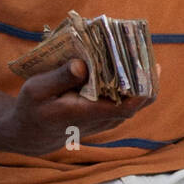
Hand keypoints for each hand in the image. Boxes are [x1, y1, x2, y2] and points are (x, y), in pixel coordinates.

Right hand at [1, 59, 154, 156]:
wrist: (32, 134)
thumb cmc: (32, 108)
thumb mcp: (36, 90)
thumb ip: (60, 78)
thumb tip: (82, 65)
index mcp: (85, 113)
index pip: (124, 108)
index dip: (142, 91)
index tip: (151, 68)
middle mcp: (102, 119)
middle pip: (136, 103)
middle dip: (145, 78)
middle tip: (145, 49)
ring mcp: (106, 120)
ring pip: (134, 102)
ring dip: (140, 80)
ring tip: (139, 51)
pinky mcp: (106, 116)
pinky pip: (127, 101)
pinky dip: (132, 84)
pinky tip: (130, 63)